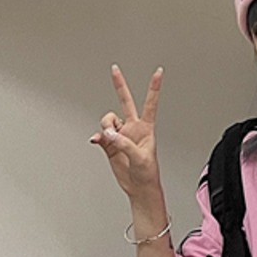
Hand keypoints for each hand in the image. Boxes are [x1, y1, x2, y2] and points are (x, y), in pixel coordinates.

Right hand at [88, 64, 163, 198]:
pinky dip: (98, 136)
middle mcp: (133, 128)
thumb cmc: (148, 173)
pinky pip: (100, 134)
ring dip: (106, 126)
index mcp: (146, 128)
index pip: (150, 104)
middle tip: (115, 69)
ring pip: (108, 120)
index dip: (154, 88)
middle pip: (125, 102)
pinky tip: (98, 140)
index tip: (158, 72)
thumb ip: (124, 144)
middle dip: (119, 85)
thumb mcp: (140, 158)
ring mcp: (120, 135)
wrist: (139, 187)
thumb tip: (107, 134)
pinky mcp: (110, 144)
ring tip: (110, 139)